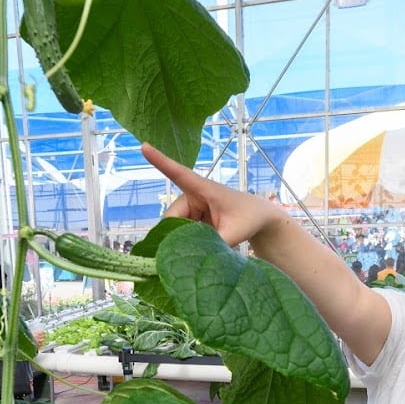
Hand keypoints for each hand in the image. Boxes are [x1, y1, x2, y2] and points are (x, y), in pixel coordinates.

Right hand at [143, 143, 283, 248]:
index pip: (179, 173)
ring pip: (175, 228)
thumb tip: (191, 257)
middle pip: (172, 217)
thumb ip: (213, 244)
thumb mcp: (235, 232)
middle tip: (187, 253)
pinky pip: (181, 232)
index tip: (144, 146)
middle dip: (175, 235)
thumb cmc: (249, 218)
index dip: (160, 161)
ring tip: (204, 247)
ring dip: (184, 240)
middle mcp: (193, 196)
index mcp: (203, 189)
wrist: (259, 220)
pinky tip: (200, 247)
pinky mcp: (192, 219)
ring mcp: (191, 208)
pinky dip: (187, 241)